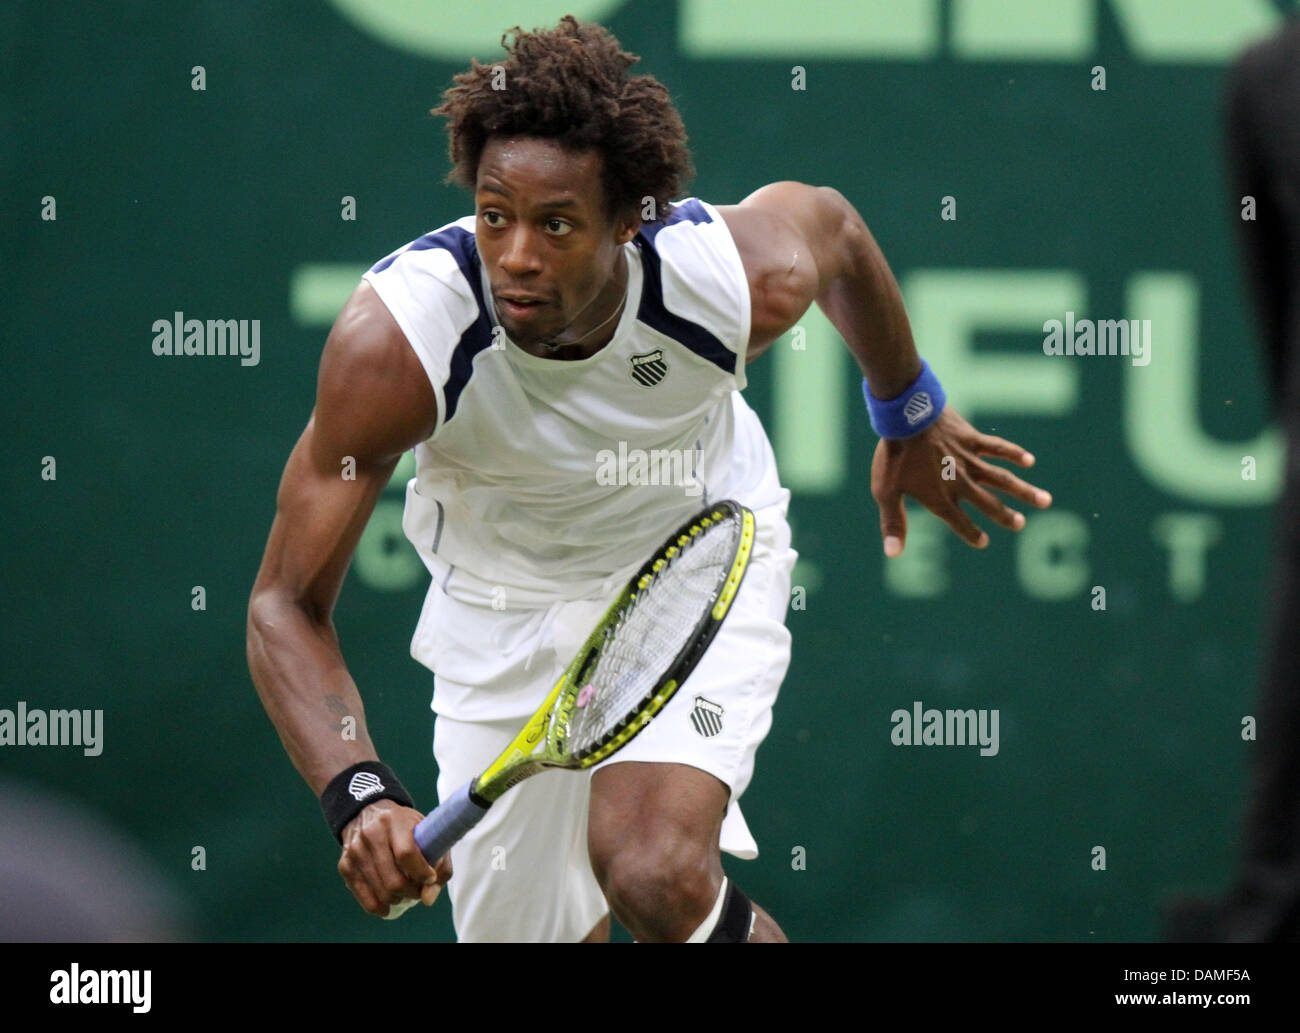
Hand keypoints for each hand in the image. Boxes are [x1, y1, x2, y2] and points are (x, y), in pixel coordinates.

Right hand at [337, 799, 452, 916]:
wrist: (368, 811)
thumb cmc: (405, 826)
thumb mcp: (427, 833)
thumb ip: (440, 864)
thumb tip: (428, 899)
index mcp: (394, 821)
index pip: (406, 853)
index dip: (422, 872)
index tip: (431, 877)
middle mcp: (371, 834)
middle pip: (394, 880)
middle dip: (412, 892)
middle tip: (419, 889)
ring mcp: (355, 851)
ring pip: (381, 893)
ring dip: (398, 899)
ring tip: (405, 892)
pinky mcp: (345, 865)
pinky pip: (364, 898)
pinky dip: (380, 907)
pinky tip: (389, 904)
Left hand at [870, 406, 1051, 555]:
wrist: (904, 417)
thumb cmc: (893, 456)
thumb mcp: (886, 492)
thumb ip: (893, 523)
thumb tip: (892, 554)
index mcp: (940, 497)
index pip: (960, 522)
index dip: (971, 533)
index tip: (983, 541)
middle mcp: (959, 482)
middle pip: (989, 503)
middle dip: (1005, 516)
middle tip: (1020, 525)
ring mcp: (968, 460)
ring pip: (1002, 479)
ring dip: (1023, 490)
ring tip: (1044, 500)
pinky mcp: (972, 439)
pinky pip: (997, 448)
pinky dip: (1014, 454)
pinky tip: (1029, 461)